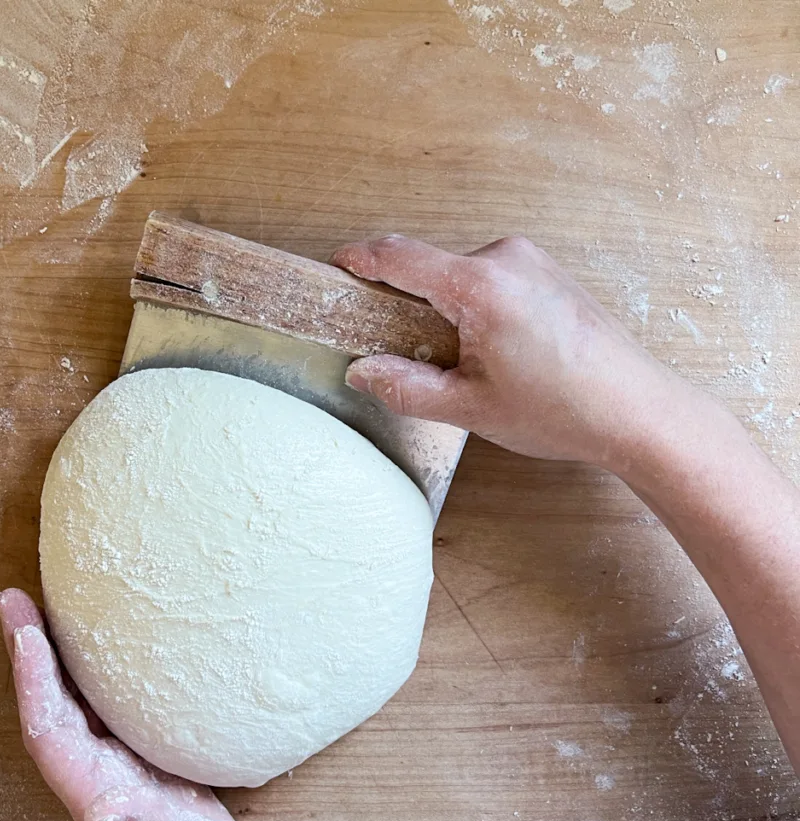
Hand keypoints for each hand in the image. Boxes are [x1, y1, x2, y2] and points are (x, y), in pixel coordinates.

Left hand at [0, 589, 272, 820]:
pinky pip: (106, 716)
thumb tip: (98, 805)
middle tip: (14, 599)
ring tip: (44, 612)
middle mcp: (99, 782)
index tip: (24, 628)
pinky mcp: (145, 773)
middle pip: (50, 711)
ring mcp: (119, 777)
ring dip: (53, 661)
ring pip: (73, 709)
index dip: (34, 681)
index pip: (50, 733)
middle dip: (29, 656)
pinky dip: (94, 679)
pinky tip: (108, 655)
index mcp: (100, 799)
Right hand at [333, 234, 692, 471]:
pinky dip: (473, 309)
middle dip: (406, 304)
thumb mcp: (469, 408)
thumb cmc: (561, 409)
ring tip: (459, 366)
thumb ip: (405, 387)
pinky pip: (491, 281)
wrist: (638, 411)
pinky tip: (490, 355)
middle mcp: (507, 258)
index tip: (334, 268)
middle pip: (430, 269)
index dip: (359, 260)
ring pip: (461, 278)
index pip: (399, 256)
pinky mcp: (549, 275)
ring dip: (443, 311)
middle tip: (400, 354)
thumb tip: (362, 371)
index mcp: (481, 286)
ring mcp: (532, 262)